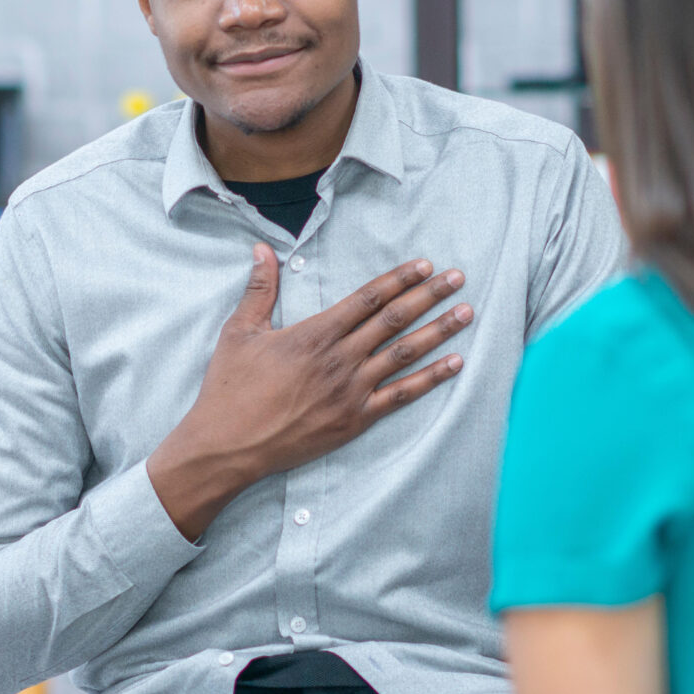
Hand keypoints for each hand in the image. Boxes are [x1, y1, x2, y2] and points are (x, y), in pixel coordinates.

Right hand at [148, 247, 471, 538]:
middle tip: (457, 278)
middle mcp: (339, 359)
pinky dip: (430, 379)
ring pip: (404, 354)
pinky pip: (401, 397)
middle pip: (395, 320)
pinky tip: (454, 365)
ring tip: (466, 313)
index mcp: (314, 334)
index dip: (399, 279)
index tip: (425, 265)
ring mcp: (351, 392)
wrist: (228, 445)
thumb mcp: (238, 331)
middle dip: (430, 296)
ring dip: (439, 332)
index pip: (368, 299)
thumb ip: (259, 289)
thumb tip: (263, 248)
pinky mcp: (354, 420)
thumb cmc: (229, 388)